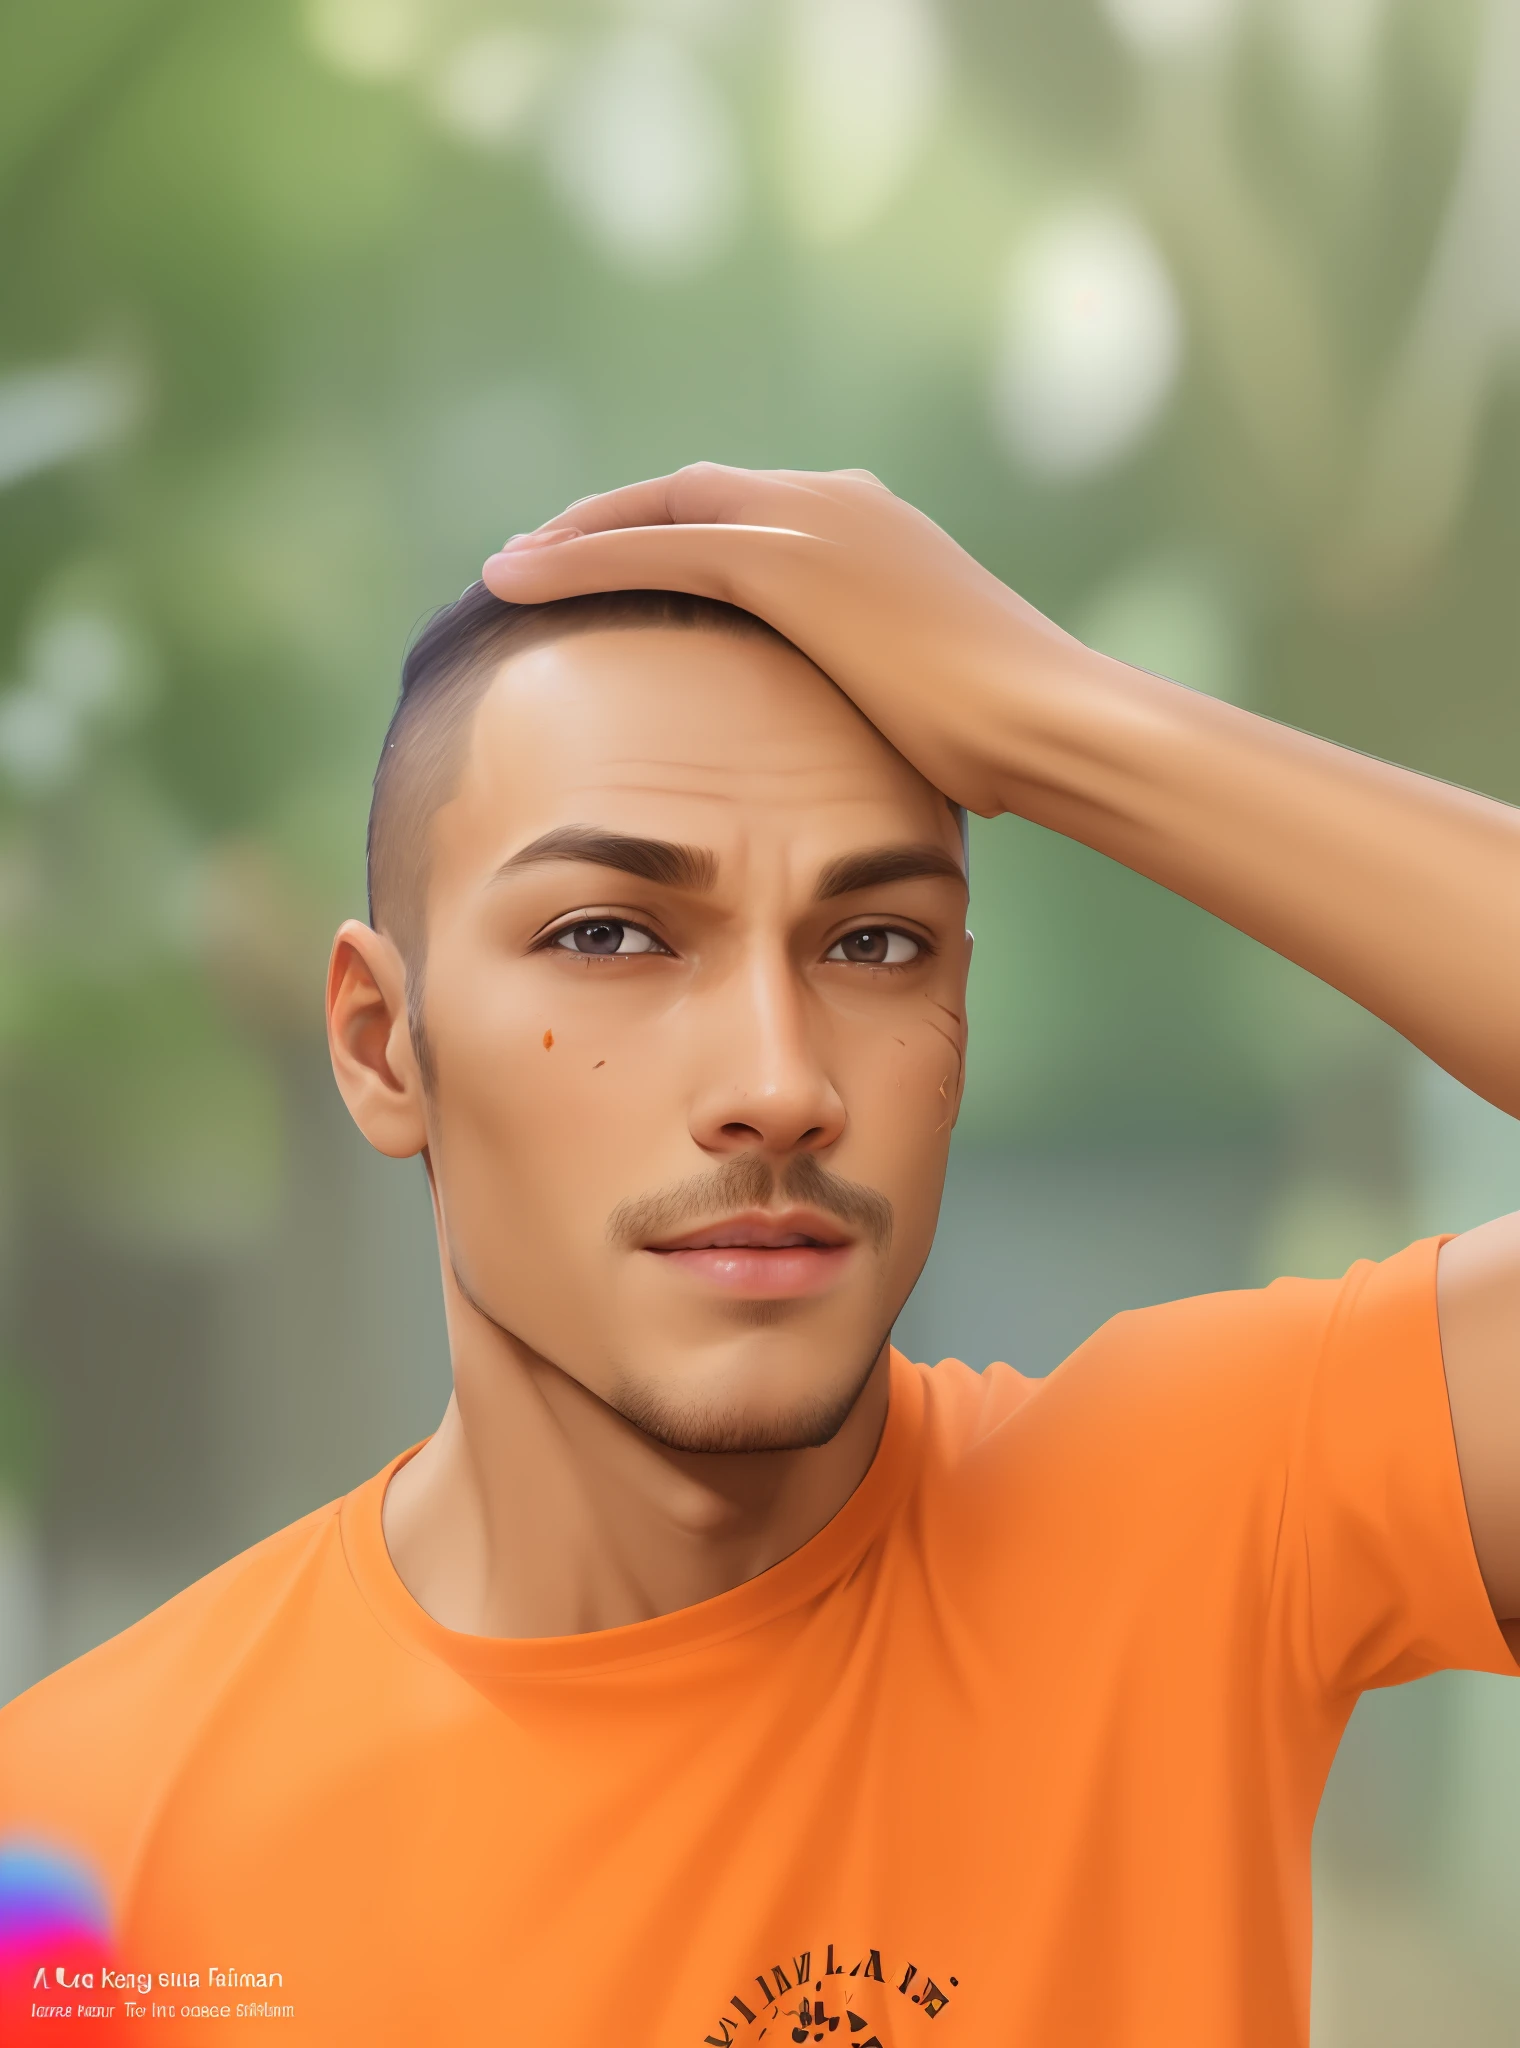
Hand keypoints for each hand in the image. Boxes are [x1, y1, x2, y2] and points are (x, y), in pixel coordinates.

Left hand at [481, 464, 1089, 815]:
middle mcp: (835, 502)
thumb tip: (860, 740)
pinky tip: (511, 580)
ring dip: (571, 536)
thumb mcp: (925, 700)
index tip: (612, 571)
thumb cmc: (1008, 740)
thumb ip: (874, 690)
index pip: (739, 514)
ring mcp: (813, 519)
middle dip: (604, 523)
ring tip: (504, 572)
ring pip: (655, 509)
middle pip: (685, 493)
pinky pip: (649, 544)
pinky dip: (574, 558)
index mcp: (870, 530)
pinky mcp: (786, 556)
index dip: (662, 537)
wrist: (1052, 721)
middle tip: (536, 562)